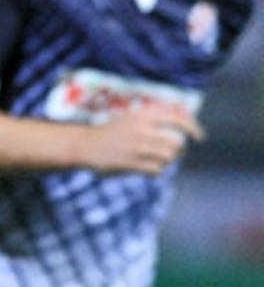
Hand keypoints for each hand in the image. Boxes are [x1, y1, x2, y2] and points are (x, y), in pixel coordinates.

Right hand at [82, 104, 204, 175]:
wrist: (85, 145)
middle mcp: (143, 129)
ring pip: (168, 158)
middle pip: (176, 144)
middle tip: (171, 154)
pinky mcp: (132, 163)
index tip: (199, 138)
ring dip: (167, 162)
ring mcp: (138, 147)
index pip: (179, 120)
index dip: (194, 129)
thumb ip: (156, 115)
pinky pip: (157, 170)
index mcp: (145, 115)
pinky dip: (157, 171)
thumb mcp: (132, 116)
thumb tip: (185, 118)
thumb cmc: (111, 132)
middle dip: (177, 152)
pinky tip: (149, 170)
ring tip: (158, 162)